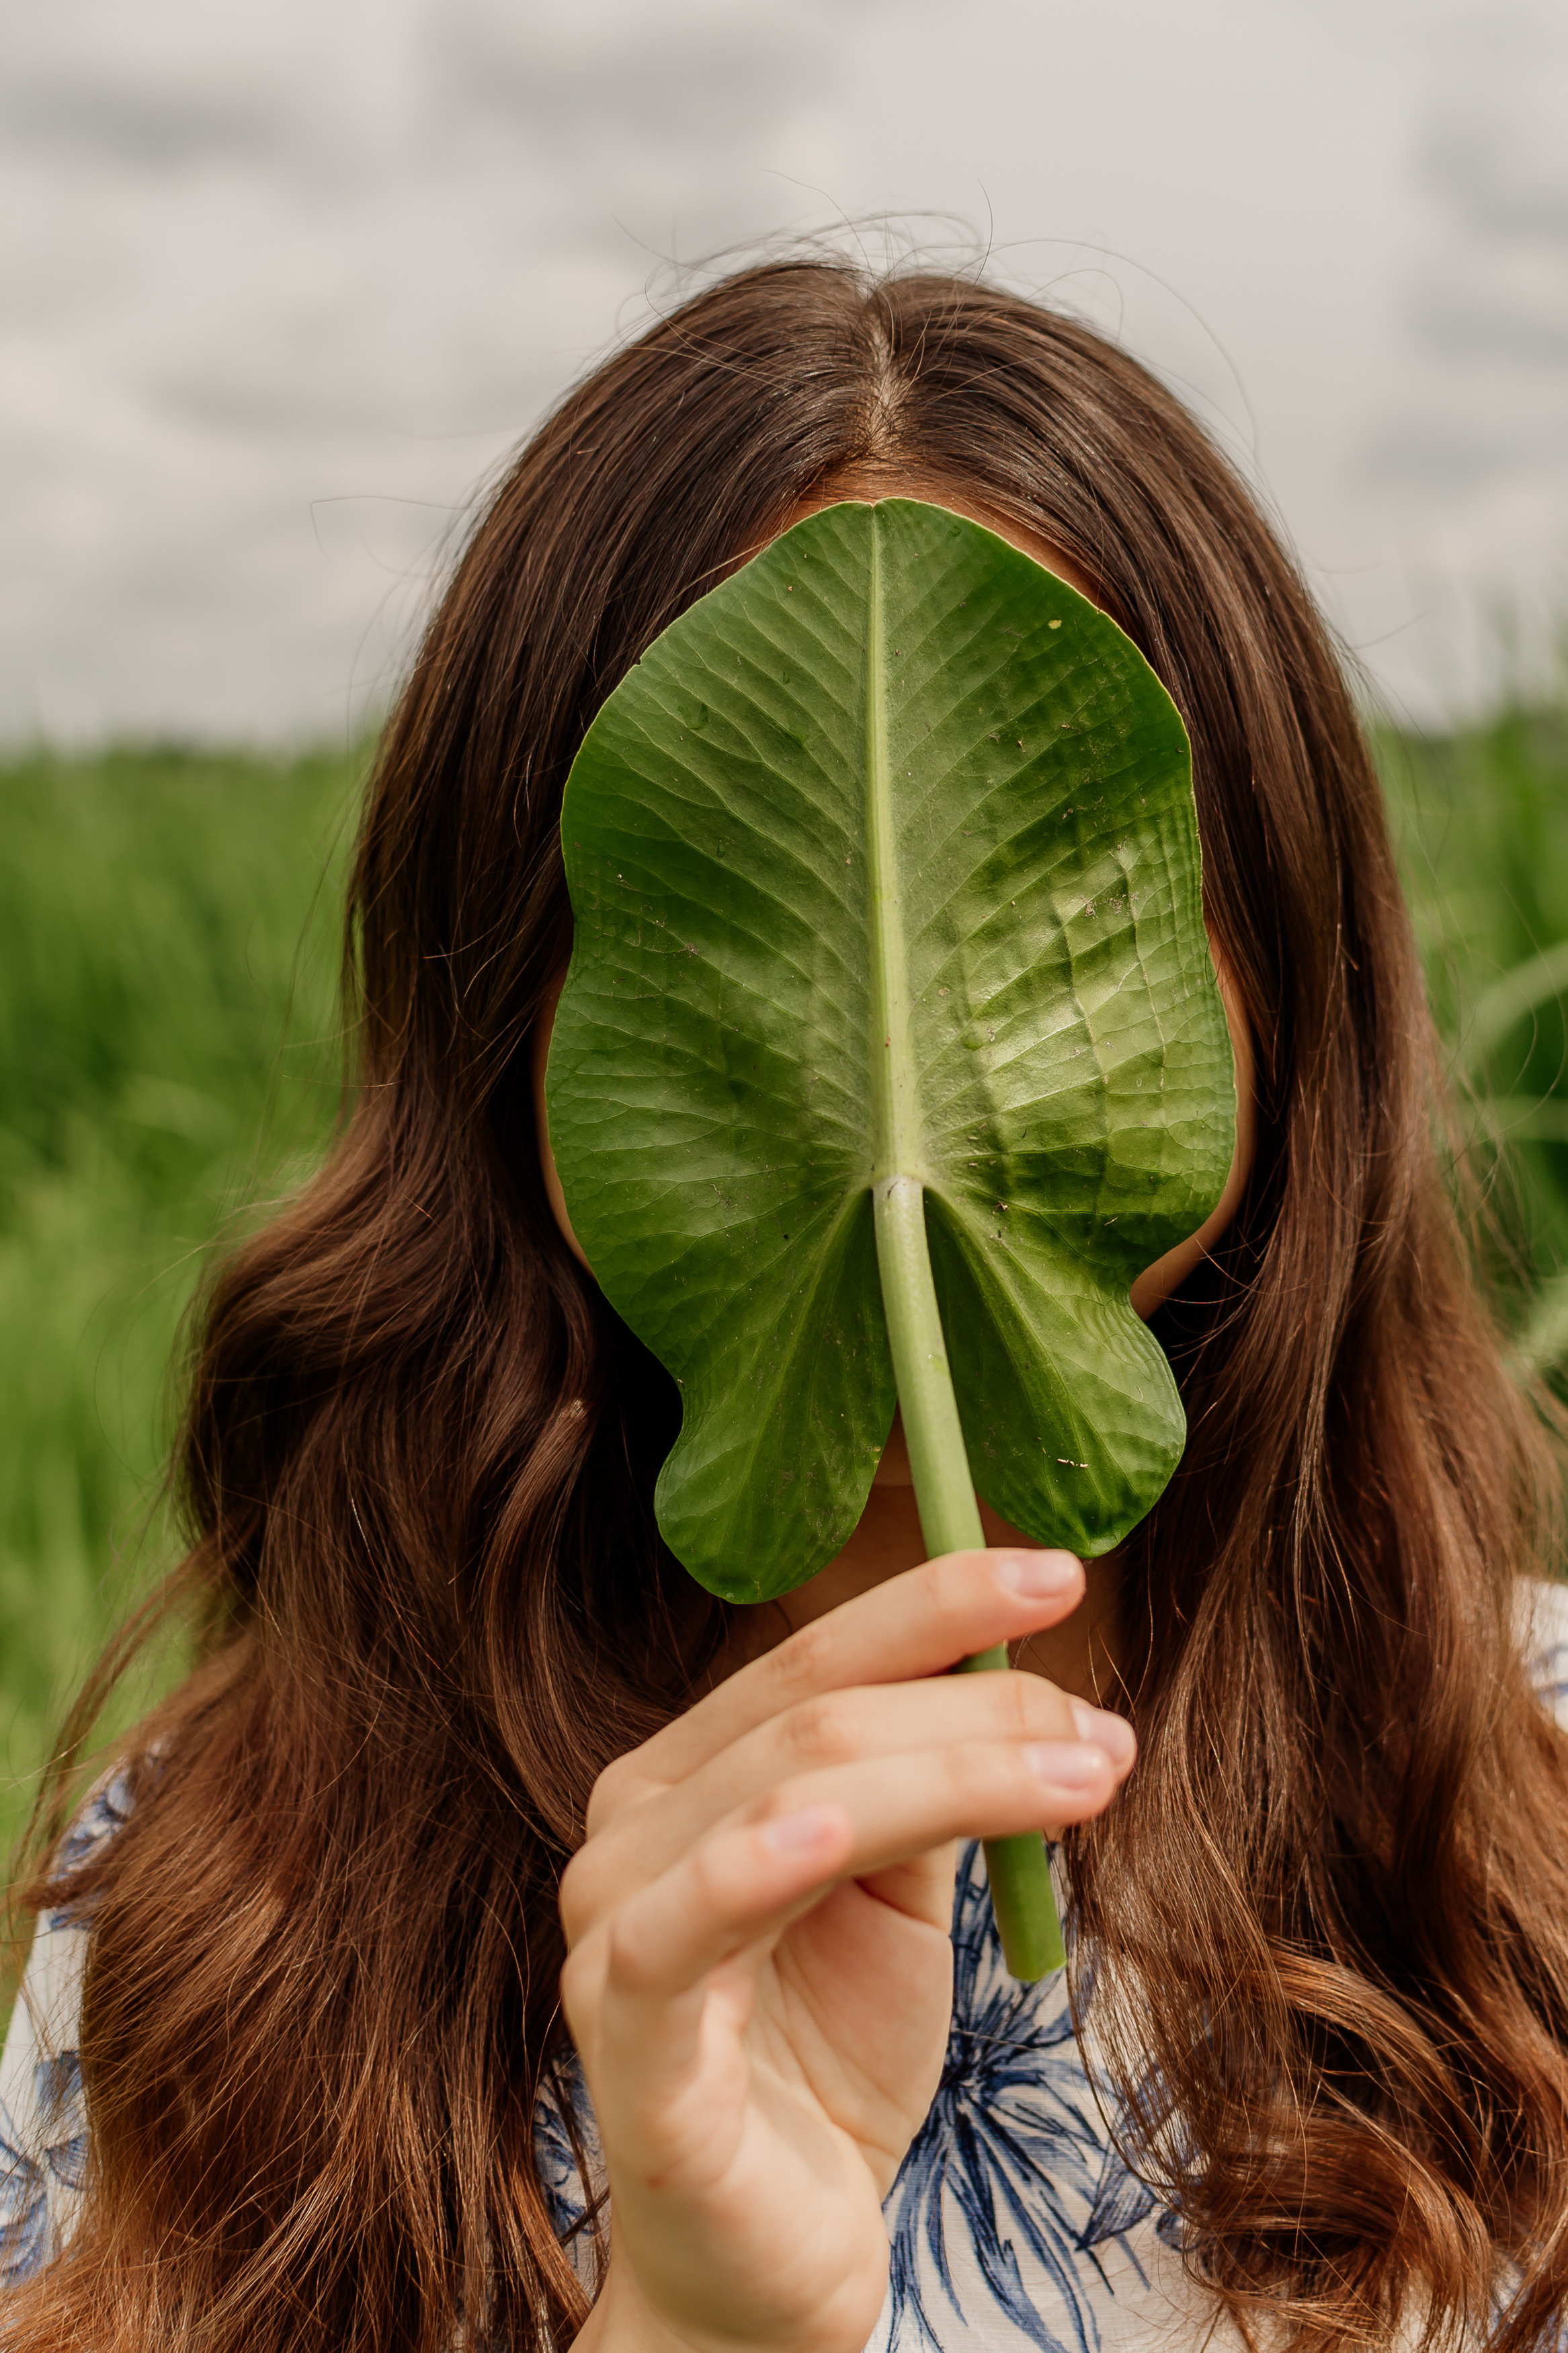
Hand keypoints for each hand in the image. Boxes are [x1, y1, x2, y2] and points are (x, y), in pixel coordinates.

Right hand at [560, 1548, 1136, 2352]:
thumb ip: (932, 1790)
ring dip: (950, 1770)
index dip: (931, 1607)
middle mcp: (627, 1833)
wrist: (771, 2265)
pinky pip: (681, 1935)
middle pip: (815, 1724)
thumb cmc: (823, 2065)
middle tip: (1103, 1731)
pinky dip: (756, 1866)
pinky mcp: (629, 2049)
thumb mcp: (894, 1900)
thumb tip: (1050, 1698)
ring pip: (786, 1798)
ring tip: (1079, 1773)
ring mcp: (613, 1936)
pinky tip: (838, 1831)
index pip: (810, 1662)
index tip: (1057, 1578)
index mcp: (683, 1780)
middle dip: (977, 1707)